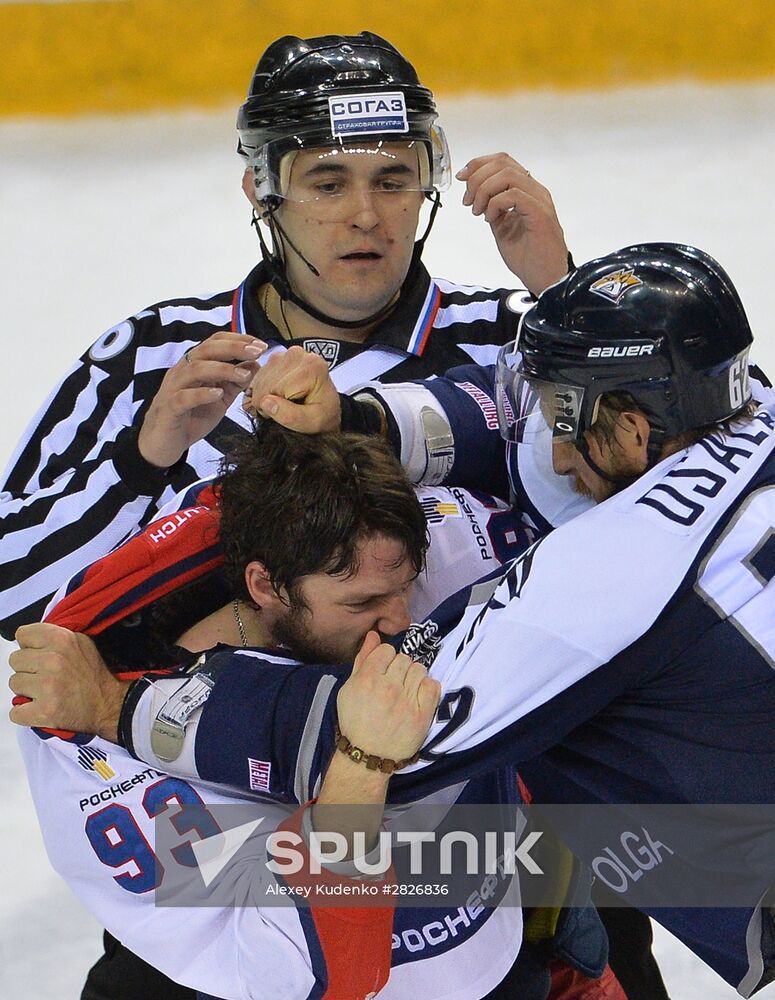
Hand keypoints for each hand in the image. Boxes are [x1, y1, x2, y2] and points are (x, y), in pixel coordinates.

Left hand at [8, 623, 129, 740]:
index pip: (22, 634)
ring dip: (26, 690)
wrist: (108, 705)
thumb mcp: (81, 643)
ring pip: (14, 684)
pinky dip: (25, 714)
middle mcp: (53, 660)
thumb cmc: (94, 676)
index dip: (30, 646)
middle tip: (45, 676)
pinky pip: (15, 712)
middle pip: (15, 659)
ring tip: (46, 692)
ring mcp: (48, 686)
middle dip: (27, 668)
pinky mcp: (44, 711)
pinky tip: (40, 708)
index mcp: (62, 640)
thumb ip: (55, 637)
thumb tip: (30, 639)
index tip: (39, 654)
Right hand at [138, 332, 266, 467]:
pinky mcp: (169, 409)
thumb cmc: (191, 418)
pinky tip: (218, 393)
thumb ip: (235, 383)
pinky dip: (201, 394)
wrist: (163, 444)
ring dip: (222, 369)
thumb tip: (255, 364)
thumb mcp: (219, 399)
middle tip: (257, 351)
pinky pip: (183, 397)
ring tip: (244, 375)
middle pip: (205, 350)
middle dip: (233, 348)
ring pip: (194, 370)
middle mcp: (182, 372)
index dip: (237, 340)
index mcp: (194, 366)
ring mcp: (173, 389)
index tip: (260, 345)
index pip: (214, 342)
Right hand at [243, 346, 341, 432]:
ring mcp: (286, 354)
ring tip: (285, 402)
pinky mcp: (277, 358)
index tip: (290, 413)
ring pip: (261, 380)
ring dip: (267, 395)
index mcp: (311, 366)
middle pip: (267, 383)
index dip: (276, 408)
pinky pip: (259, 377)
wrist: (325, 407)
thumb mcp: (313, 422)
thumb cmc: (323, 415)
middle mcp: (298, 354)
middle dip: (271, 401)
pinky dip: (264, 389)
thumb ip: (290, 416)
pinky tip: (279, 395)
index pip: (276, 389)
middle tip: (288, 408)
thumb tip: (265, 402)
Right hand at [335, 631, 440, 762]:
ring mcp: (407, 701)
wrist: (367, 755)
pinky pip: (433, 685)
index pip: (387, 650)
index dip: (385, 660)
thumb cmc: (355, 720)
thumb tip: (374, 635)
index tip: (383, 672)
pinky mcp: (422, 715)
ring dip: (414, 678)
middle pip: (405, 659)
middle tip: (394, 684)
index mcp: (368, 678)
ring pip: (420, 669)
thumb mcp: (350, 688)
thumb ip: (363, 659)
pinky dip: (427, 688)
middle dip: (400, 669)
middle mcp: (388, 687)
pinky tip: (418, 697)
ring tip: (406, 692)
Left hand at [457, 153, 568, 296]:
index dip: (478, 165)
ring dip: (484, 190)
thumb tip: (476, 197)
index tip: (462, 179)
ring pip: (507, 174)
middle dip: (477, 178)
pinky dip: (495, 204)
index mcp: (527, 191)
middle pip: (503, 162)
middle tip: (468, 200)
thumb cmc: (529, 258)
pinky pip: (514, 195)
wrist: (545, 279)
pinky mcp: (540, 214)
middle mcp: (535, 191)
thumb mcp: (502, 228)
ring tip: (478, 211)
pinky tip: (490, 219)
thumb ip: (493, 209)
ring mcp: (539, 200)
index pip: (502, 162)